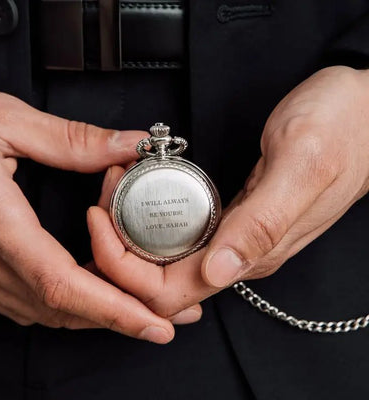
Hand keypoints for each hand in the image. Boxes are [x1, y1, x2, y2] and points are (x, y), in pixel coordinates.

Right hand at [0, 81, 175, 343]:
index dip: (113, 310)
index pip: (62, 284)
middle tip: (166, 316)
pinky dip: (67, 300)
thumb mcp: (3, 120)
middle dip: (119, 317)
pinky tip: (90, 288)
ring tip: (140, 303)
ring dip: (96, 310)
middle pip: (61, 307)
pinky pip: (25, 298)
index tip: (154, 324)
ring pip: (44, 309)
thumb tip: (129, 145)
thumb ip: (73, 140)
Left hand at [88, 66, 368, 318]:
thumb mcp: (301, 162)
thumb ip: (263, 222)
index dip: (124, 266)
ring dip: (129, 234)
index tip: (101, 221)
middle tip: (102, 198)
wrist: (363, 115)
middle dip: (117, 249)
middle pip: (159, 281)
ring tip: (113, 191)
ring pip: (166, 261)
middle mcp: (239, 254)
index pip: (170, 290)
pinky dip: (149, 221)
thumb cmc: (342, 129)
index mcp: (250, 252)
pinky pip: (180, 238)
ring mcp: (235, 238)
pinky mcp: (234, 218)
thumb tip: (219, 271)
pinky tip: (138, 194)